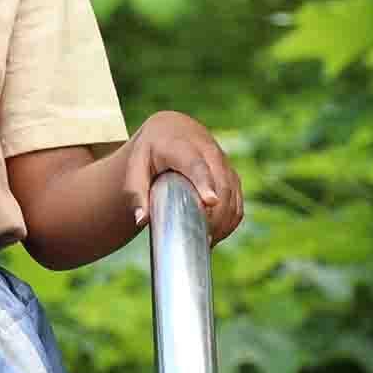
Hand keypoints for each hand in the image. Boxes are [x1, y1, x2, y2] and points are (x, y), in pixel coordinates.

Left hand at [123, 111, 242, 245]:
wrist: (172, 130)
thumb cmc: (149, 152)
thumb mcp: (136, 167)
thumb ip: (137, 193)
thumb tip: (141, 221)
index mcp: (180, 146)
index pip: (196, 165)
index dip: (205, 183)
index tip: (210, 201)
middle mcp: (207, 150)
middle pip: (219, 182)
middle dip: (216, 212)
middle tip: (203, 238)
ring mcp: (223, 162)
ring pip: (231, 192)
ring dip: (224, 219)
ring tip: (207, 242)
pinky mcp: (231, 174)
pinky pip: (237, 199)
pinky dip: (230, 219)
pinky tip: (217, 235)